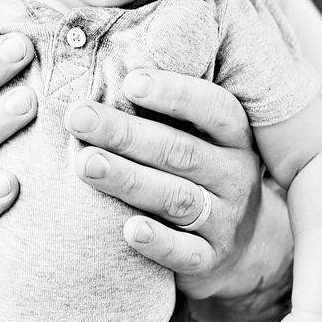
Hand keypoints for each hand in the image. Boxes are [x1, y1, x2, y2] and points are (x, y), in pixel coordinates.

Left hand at [64, 69, 265, 301]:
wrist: (243, 249)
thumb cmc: (200, 175)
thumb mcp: (201, 139)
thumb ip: (166, 111)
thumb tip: (102, 61)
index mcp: (234, 138)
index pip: (213, 108)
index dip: (174, 94)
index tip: (129, 81)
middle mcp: (235, 176)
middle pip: (179, 151)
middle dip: (125, 133)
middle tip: (78, 118)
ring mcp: (226, 221)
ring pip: (176, 198)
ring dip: (128, 180)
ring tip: (85, 164)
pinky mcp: (210, 260)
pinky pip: (185, 253)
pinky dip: (157, 242)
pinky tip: (128, 230)